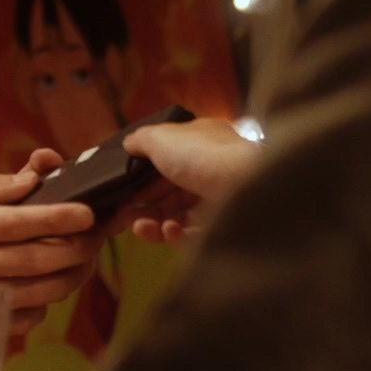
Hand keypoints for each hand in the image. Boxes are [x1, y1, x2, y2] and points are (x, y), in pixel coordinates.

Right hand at [0, 160, 96, 333]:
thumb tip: (31, 178)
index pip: (18, 222)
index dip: (58, 217)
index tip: (87, 213)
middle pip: (37, 260)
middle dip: (76, 249)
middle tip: (95, 239)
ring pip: (38, 293)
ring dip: (69, 278)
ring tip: (80, 263)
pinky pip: (24, 319)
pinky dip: (43, 306)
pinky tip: (45, 291)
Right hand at [120, 118, 264, 245]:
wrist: (248, 187)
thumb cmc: (202, 155)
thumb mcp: (161, 136)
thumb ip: (140, 140)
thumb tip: (128, 145)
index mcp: (200, 142)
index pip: (166, 159)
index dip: (142, 174)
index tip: (123, 188)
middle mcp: (210, 169)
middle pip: (168, 191)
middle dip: (143, 204)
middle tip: (124, 215)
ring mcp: (218, 199)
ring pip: (177, 215)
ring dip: (154, 222)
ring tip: (141, 227)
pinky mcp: (223, 227)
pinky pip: (193, 234)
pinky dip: (175, 234)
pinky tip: (169, 231)